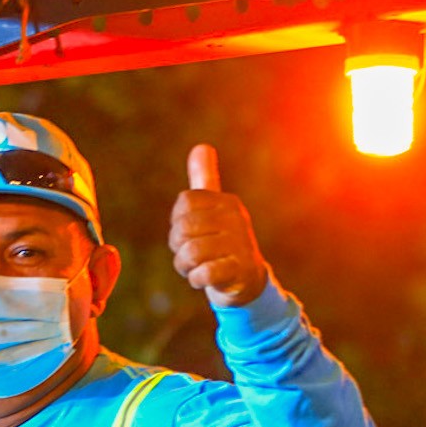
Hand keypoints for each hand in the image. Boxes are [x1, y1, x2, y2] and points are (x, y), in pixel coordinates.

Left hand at [170, 144, 267, 307]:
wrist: (248, 280)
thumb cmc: (222, 241)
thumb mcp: (213, 209)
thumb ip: (205, 180)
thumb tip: (201, 146)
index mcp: (226, 202)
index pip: (185, 201)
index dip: (178, 220)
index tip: (188, 231)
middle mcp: (236, 219)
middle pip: (183, 227)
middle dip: (178, 246)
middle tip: (188, 254)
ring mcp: (240, 245)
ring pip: (191, 252)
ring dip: (185, 266)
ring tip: (195, 267)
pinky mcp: (240, 270)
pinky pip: (205, 273)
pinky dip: (197, 279)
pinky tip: (203, 278)